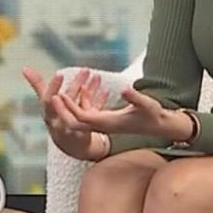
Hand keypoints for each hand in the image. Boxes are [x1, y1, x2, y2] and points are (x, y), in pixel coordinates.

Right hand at [22, 67, 109, 161]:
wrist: (68, 144)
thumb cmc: (55, 117)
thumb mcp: (46, 103)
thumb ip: (37, 85)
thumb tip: (24, 68)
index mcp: (48, 113)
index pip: (48, 100)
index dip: (53, 88)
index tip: (59, 73)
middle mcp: (59, 121)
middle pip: (67, 103)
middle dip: (76, 86)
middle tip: (85, 70)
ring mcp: (74, 128)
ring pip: (82, 109)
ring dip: (90, 92)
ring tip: (97, 76)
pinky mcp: (88, 131)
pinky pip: (94, 115)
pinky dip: (100, 102)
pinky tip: (106, 91)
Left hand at [59, 81, 188, 142]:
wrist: (160, 125)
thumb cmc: (154, 115)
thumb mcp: (147, 104)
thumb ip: (135, 97)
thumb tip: (124, 88)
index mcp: (108, 123)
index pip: (82, 118)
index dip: (69, 108)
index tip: (58, 95)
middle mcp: (103, 125)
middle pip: (75, 121)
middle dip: (62, 109)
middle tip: (51, 93)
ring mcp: (104, 123)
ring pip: (80, 116)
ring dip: (71, 104)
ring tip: (62, 87)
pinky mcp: (107, 119)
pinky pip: (89, 112)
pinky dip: (83, 101)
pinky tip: (83, 87)